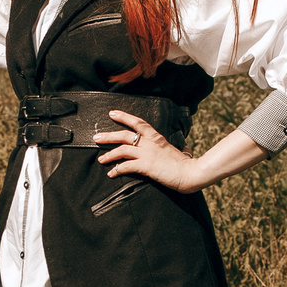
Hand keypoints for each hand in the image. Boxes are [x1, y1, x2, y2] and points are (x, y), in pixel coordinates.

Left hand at [95, 113, 271, 194]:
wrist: (191, 173)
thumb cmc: (187, 164)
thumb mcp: (181, 152)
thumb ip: (180, 149)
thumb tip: (186, 150)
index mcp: (157, 137)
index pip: (138, 122)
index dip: (124, 116)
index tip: (112, 113)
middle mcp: (150, 143)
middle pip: (124, 135)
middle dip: (108, 136)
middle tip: (96, 137)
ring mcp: (147, 154)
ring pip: (122, 149)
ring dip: (109, 154)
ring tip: (101, 159)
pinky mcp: (146, 166)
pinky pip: (126, 166)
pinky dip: (116, 170)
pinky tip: (111, 174)